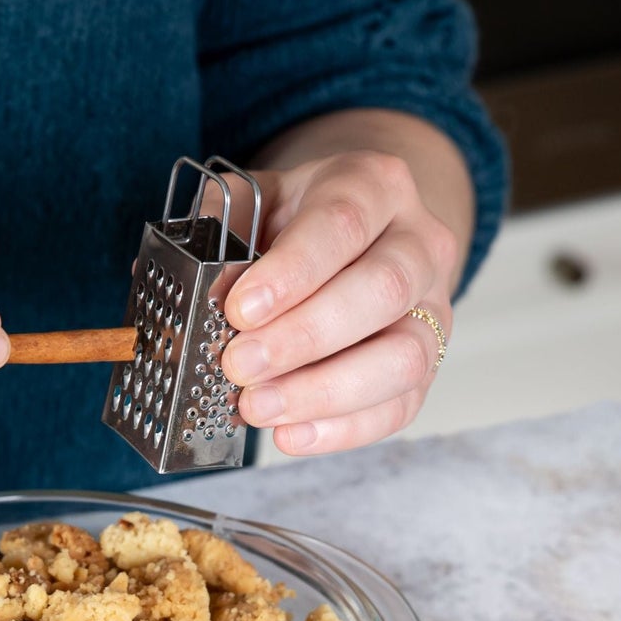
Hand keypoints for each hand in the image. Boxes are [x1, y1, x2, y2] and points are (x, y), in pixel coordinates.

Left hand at [220, 151, 457, 455]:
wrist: (357, 235)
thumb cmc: (299, 221)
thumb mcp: (258, 198)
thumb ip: (222, 226)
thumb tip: (187, 278)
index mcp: (375, 185)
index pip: (342, 223)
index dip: (292, 272)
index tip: (239, 309)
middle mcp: (419, 242)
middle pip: (382, 289)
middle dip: (304, 337)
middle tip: (239, 366)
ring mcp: (433, 308)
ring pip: (404, 356)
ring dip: (325, 392)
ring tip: (258, 408)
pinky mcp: (429, 364)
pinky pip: (400, 406)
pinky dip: (343, 429)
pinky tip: (291, 435)